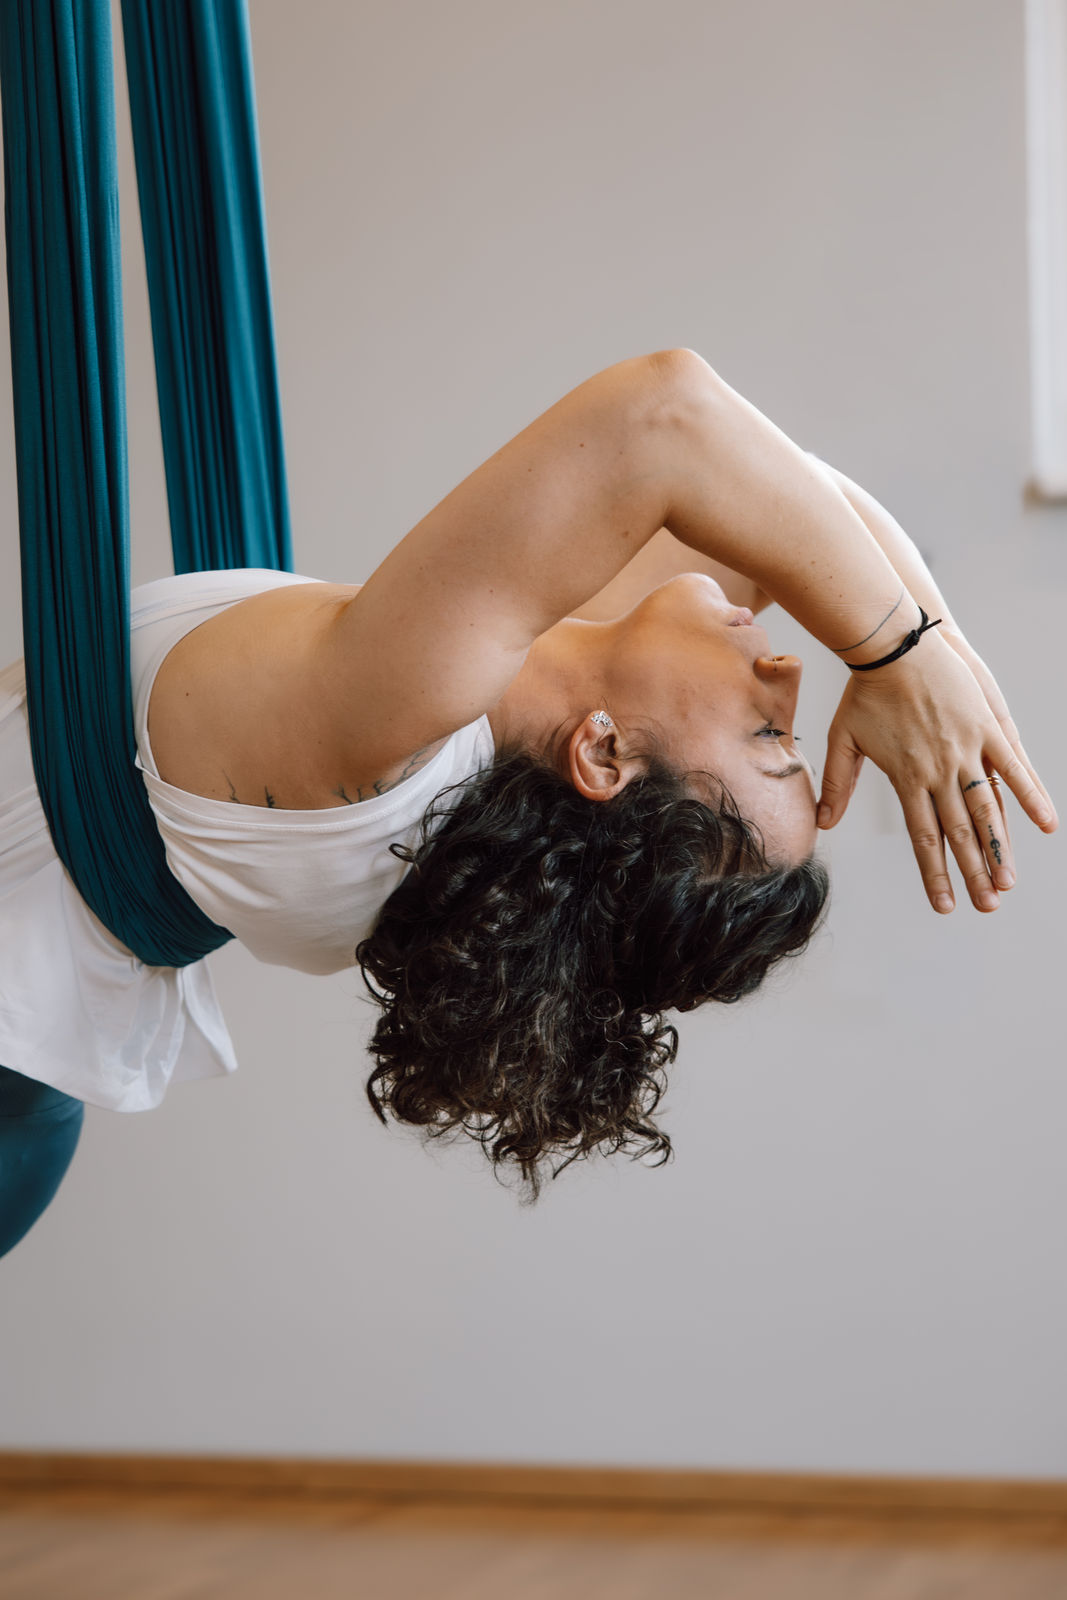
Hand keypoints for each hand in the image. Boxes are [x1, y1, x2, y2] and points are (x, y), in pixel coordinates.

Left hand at [817, 629, 1057, 912]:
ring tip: (1009, 882)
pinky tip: (1047, 825)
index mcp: (907, 779)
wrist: (893, 645)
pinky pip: (1013, 769)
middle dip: (974, 873)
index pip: (924, 837)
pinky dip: (1031, 797)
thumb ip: (838, 784)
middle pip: (960, 832)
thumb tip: (822, 824)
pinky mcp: (988, 728)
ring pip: (988, 809)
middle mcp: (939, 771)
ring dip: (1001, 848)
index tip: (944, 904)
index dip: (935, 873)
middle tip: (987, 907)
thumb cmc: (866, 691)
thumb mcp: (844, 739)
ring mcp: (967, 750)